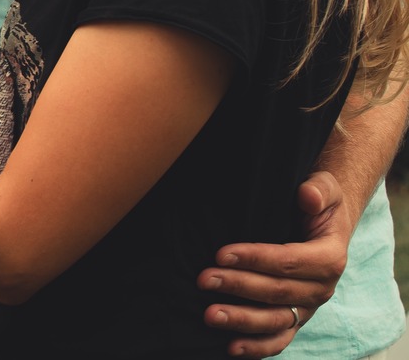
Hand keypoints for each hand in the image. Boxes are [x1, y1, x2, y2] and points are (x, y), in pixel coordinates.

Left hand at [198, 170, 347, 356]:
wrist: (324, 222)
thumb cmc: (318, 202)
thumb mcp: (325, 187)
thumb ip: (319, 189)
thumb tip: (307, 195)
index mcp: (329, 258)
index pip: (290, 261)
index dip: (256, 258)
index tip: (221, 252)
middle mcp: (321, 288)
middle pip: (277, 292)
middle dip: (238, 286)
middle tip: (203, 279)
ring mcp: (308, 308)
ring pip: (276, 321)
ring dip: (242, 321)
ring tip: (209, 315)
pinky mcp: (295, 318)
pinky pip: (279, 339)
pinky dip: (257, 347)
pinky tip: (231, 348)